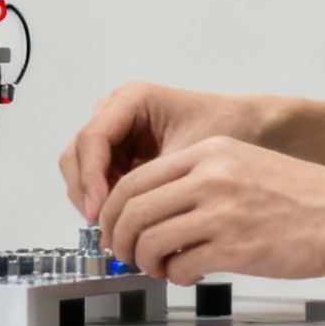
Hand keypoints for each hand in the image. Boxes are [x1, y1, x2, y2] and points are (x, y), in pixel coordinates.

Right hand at [59, 82, 267, 222]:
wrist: (247, 125)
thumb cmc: (225, 128)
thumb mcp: (191, 154)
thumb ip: (156, 182)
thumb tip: (127, 219)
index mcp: (132, 99)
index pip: (93, 138)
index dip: (90, 177)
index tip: (99, 211)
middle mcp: (116, 110)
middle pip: (77, 152)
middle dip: (86, 191)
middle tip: (104, 226)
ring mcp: (115, 130)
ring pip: (81, 167)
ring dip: (92, 198)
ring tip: (117, 226)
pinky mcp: (119, 151)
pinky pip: (97, 177)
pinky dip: (103, 199)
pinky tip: (124, 219)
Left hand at [98, 136, 324, 284]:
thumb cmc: (305, 196)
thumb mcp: (245, 165)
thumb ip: (199, 180)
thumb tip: (155, 209)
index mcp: (209, 153)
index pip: (136, 180)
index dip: (114, 211)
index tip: (114, 228)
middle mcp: (210, 176)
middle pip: (132, 210)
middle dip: (119, 239)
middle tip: (125, 255)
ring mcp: (222, 212)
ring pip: (149, 240)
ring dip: (144, 261)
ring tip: (158, 267)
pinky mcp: (236, 247)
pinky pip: (180, 265)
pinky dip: (175, 276)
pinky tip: (189, 274)